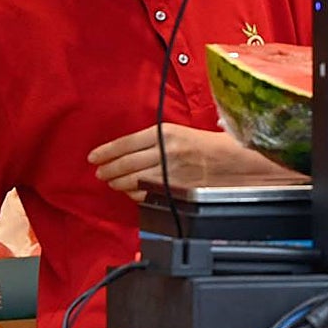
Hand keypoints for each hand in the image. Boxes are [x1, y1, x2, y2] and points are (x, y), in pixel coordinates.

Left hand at [88, 123, 289, 200]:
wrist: (233, 160)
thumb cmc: (205, 145)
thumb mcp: (179, 133)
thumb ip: (154, 140)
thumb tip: (125, 151)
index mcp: (166, 132)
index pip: (126, 143)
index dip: (106, 151)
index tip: (93, 157)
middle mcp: (166, 151)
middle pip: (126, 163)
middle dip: (109, 170)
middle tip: (100, 173)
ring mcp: (171, 171)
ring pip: (134, 180)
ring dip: (118, 183)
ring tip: (112, 182)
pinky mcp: (176, 189)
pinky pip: (148, 194)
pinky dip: (135, 194)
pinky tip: (130, 192)